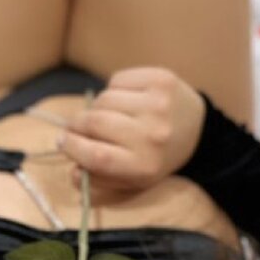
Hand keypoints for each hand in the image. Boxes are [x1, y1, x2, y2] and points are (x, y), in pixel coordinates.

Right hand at [56, 66, 205, 193]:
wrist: (196, 133)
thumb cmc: (154, 159)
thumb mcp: (130, 180)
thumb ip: (98, 179)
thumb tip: (72, 170)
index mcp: (143, 166)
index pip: (96, 156)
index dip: (73, 147)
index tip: (63, 142)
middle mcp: (152, 135)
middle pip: (95, 123)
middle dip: (76, 124)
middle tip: (73, 128)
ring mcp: (158, 104)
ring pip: (103, 99)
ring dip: (96, 107)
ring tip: (103, 115)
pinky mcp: (160, 79)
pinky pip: (117, 79)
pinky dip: (113, 89)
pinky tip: (123, 100)